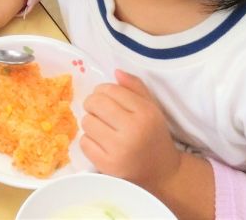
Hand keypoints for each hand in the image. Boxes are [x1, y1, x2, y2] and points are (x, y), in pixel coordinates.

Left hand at [81, 70, 182, 191]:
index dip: (103, 91)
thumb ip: (135, 87)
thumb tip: (115, 71)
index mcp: (145, 113)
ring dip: (91, 122)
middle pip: (94, 103)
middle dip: (93, 103)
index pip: (109, 89)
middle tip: (100, 111)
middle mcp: (132, 130)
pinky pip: (84, 142)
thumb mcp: (152, 108)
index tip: (107, 98)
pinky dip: (89, 141)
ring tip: (104, 129)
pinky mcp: (107, 165)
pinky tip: (102, 144)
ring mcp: (118, 149)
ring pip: (86, 122)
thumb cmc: (153, 136)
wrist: (162, 173)